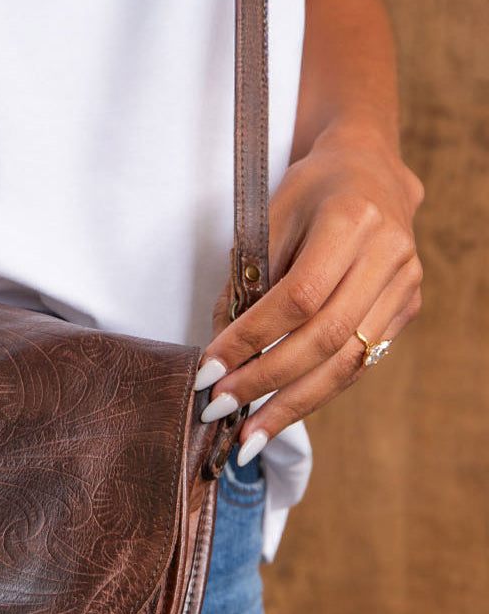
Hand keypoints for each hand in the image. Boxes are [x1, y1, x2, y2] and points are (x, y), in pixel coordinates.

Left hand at [195, 118, 424, 464]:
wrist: (371, 172)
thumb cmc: (308, 194)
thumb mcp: (266, 218)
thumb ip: (244, 280)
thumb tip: (218, 351)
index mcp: (352, 220)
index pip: (298, 298)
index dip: (250, 340)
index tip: (208, 372)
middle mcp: (388, 255)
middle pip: (325, 339)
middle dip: (266, 382)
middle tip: (219, 411)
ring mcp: (404, 286)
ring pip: (347, 363)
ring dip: (291, 407)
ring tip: (248, 440)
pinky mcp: (406, 310)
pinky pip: (358, 364)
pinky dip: (314, 394)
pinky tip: (278, 416)